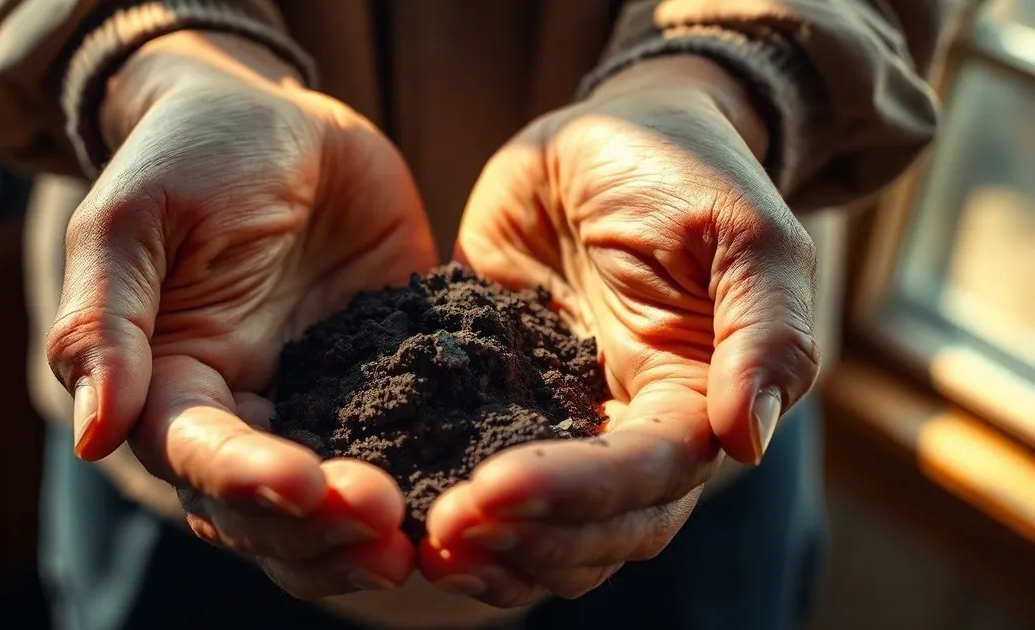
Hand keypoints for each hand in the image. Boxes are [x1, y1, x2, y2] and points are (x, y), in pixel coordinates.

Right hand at [44, 32, 436, 598]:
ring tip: (420, 544)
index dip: (247, 483)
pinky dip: (436, 475)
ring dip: (369, 534)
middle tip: (386, 530)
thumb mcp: (133, 216)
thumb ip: (105, 319)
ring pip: (336, 503)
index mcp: (173, 386)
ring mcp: (324, 402)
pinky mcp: (391, 378)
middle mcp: (248, 412)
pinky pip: (414, 438)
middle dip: (321, 529)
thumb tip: (95, 433)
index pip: (198, 460)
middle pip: (270, 511)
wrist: (282, 120)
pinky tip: (477, 491)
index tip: (304, 484)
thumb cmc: (189, 154)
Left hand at [422, 55, 820, 605]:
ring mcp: (559, 421)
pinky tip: (406, 515)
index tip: (495, 489)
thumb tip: (749, 437)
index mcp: (694, 402)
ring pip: (542, 528)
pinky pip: (476, 470)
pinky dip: (452, 508)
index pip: (646, 477)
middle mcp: (629, 430)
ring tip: (426, 543)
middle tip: (445, 529)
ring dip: (490, 551)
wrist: (602, 135)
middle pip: (596, 529)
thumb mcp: (742, 231)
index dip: (577, 493)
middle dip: (524, 539)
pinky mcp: (498, 400)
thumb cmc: (683, 171)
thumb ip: (765, 330)